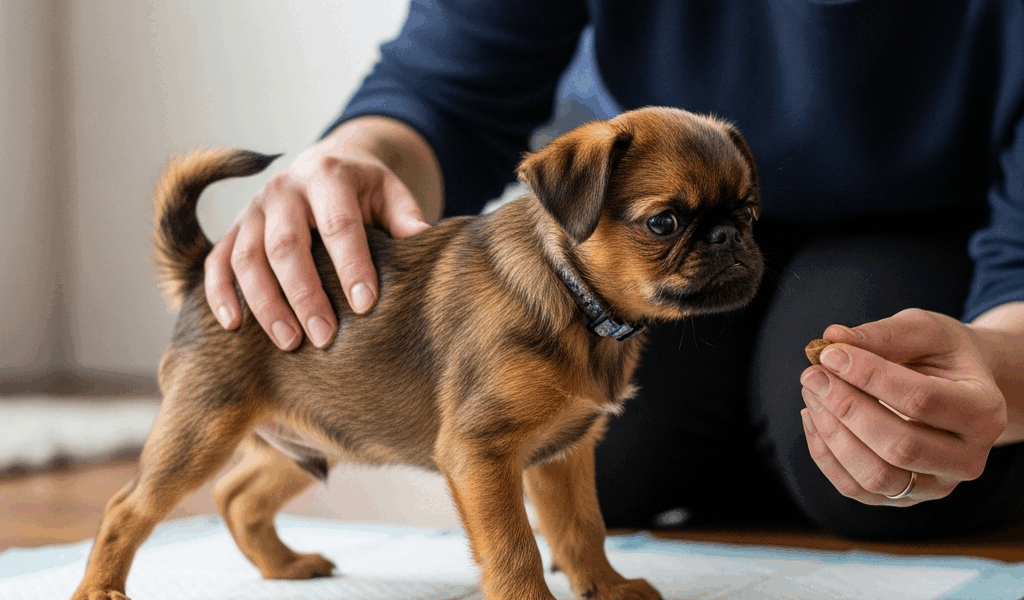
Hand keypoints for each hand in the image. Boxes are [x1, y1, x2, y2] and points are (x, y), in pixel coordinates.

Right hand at [204, 119, 436, 349]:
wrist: (325, 164)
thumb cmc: (364, 190)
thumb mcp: (390, 192)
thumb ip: (405, 217)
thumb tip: (424, 242)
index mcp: (328, 176)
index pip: (338, 224)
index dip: (351, 265)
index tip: (365, 305)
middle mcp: (283, 190)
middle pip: (287, 245)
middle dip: (305, 294)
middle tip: (325, 337)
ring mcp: (252, 209)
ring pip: (247, 258)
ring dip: (265, 303)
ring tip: (290, 342)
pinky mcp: (234, 229)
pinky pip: (217, 262)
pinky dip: (220, 293)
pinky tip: (233, 326)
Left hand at [799, 308, 1007, 505]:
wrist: (958, 386)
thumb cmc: (941, 355)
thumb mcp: (925, 331)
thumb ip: (884, 334)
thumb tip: (832, 339)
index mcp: (983, 411)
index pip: (922, 400)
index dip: (869, 376)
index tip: (830, 354)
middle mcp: (968, 458)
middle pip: (900, 446)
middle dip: (846, 407)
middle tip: (812, 374)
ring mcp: (937, 485)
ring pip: (876, 476)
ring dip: (831, 434)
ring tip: (811, 393)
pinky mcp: (905, 498)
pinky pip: (856, 489)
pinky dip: (825, 454)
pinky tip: (814, 416)